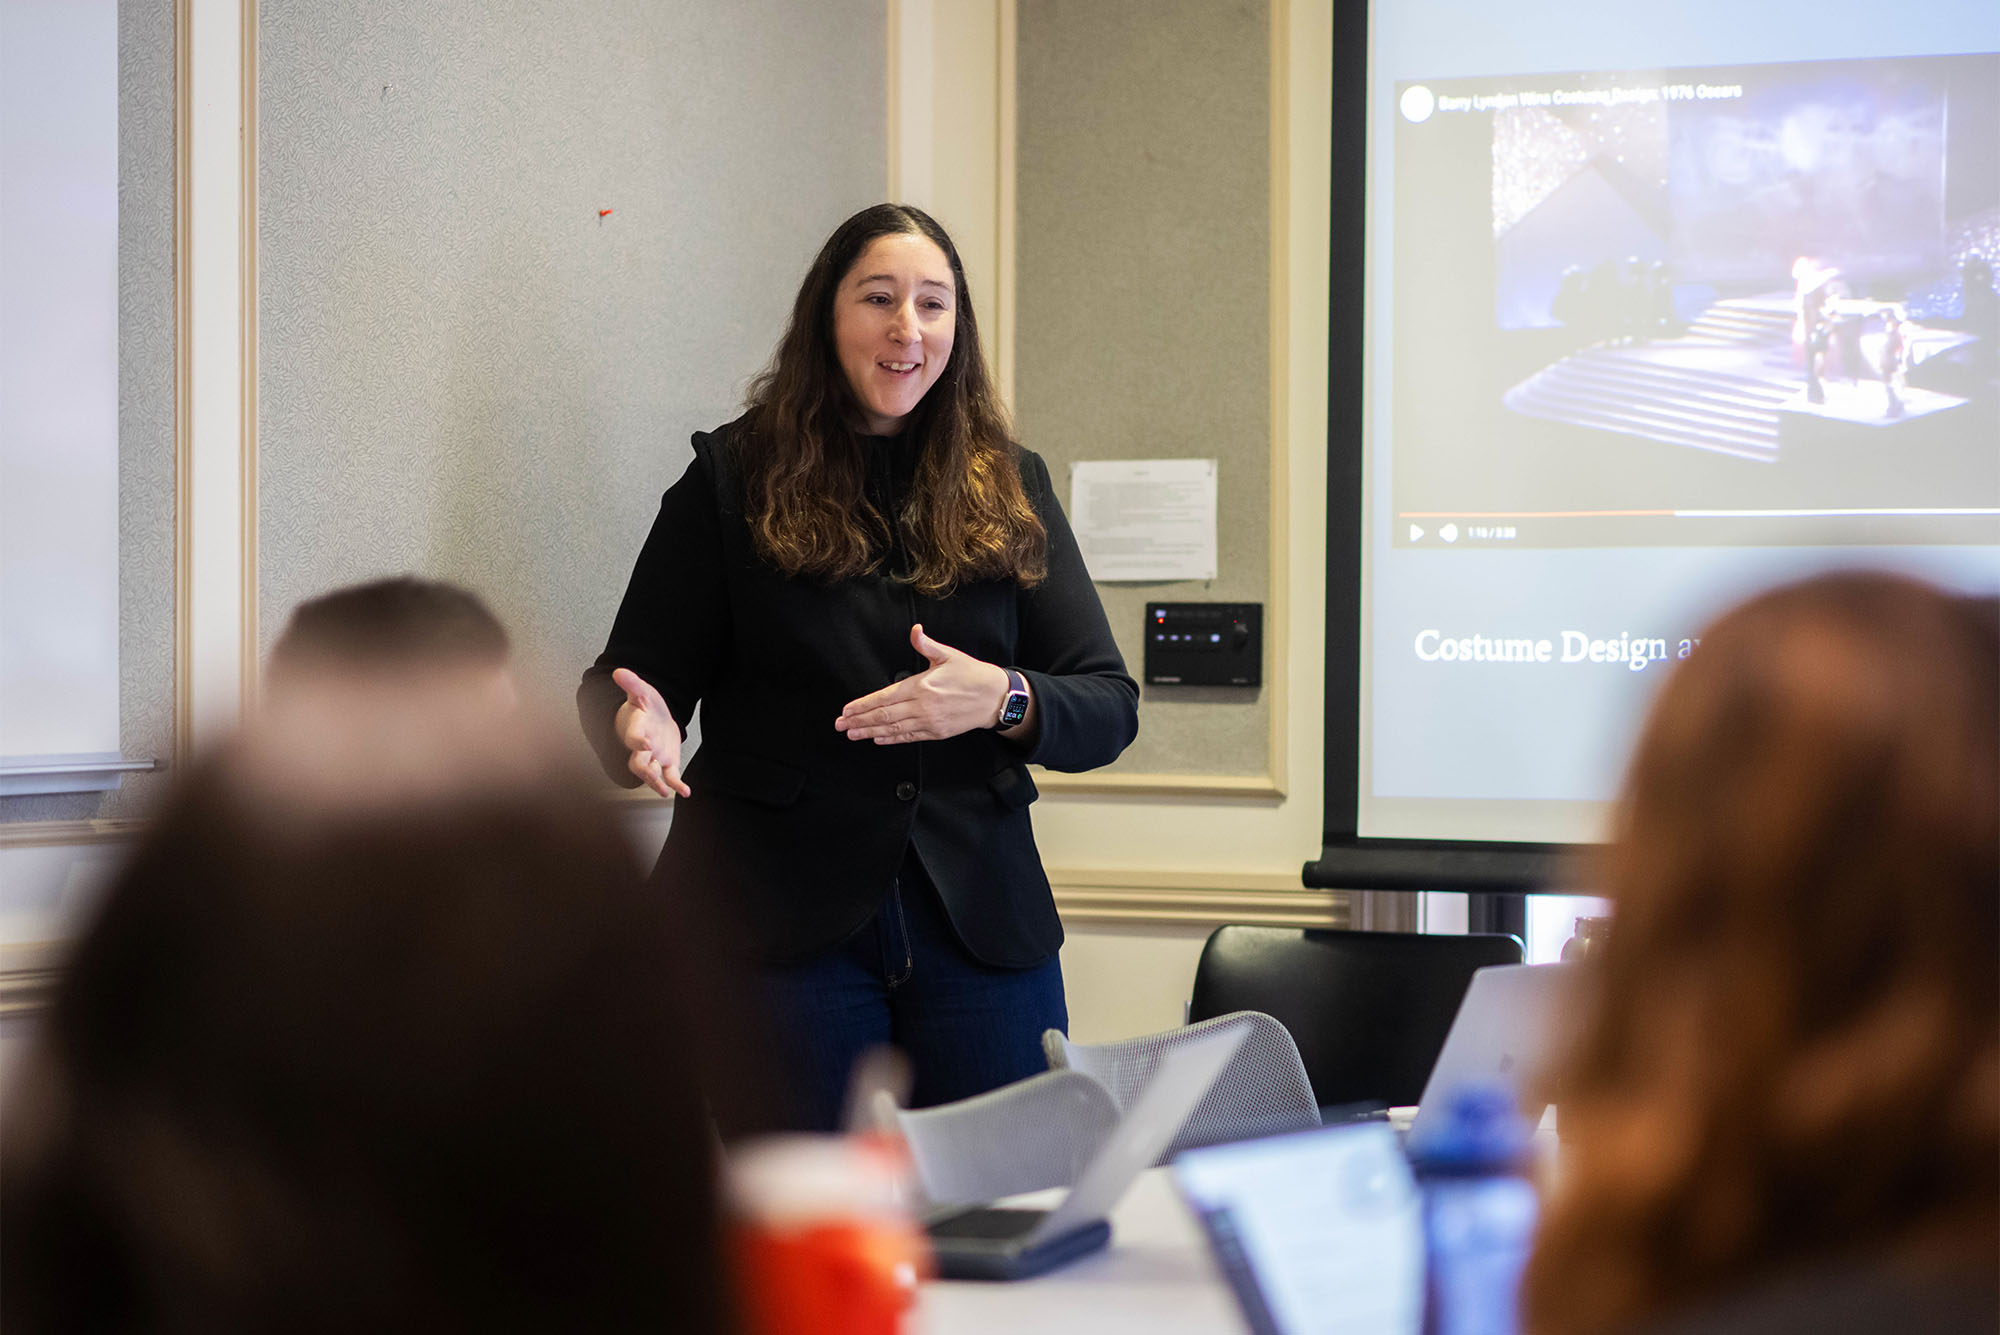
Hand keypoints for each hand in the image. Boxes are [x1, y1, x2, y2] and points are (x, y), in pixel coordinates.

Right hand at [611, 667, 689, 797]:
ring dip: (656, 782)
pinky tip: (685, 792)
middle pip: (638, 763)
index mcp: (637, 729)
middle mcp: (642, 747)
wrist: (652, 720)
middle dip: (643, 769)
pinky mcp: (667, 764)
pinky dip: (677, 785)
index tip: (643, 743)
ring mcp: (654, 758)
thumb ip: (632, 684)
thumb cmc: (645, 708)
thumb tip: (618, 671)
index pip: (634, 736)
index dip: (638, 741)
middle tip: (650, 775)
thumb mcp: (642, 693)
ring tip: (663, 791)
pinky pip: (670, 777)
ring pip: (651, 773)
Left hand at [835, 625, 1011, 744]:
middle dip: (859, 721)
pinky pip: (909, 737)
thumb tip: (915, 629)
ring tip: (852, 734)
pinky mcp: (936, 733)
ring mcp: (929, 722)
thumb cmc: (971, 674)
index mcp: (921, 686)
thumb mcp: (948, 654)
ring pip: (893, 729)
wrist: (994, 697)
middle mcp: (922, 706)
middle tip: (840, 725)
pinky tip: (877, 739)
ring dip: (869, 732)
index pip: (885, 697)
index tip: (847, 710)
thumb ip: (926, 644)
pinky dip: (891, 739)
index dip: (863, 705)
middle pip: (884, 716)